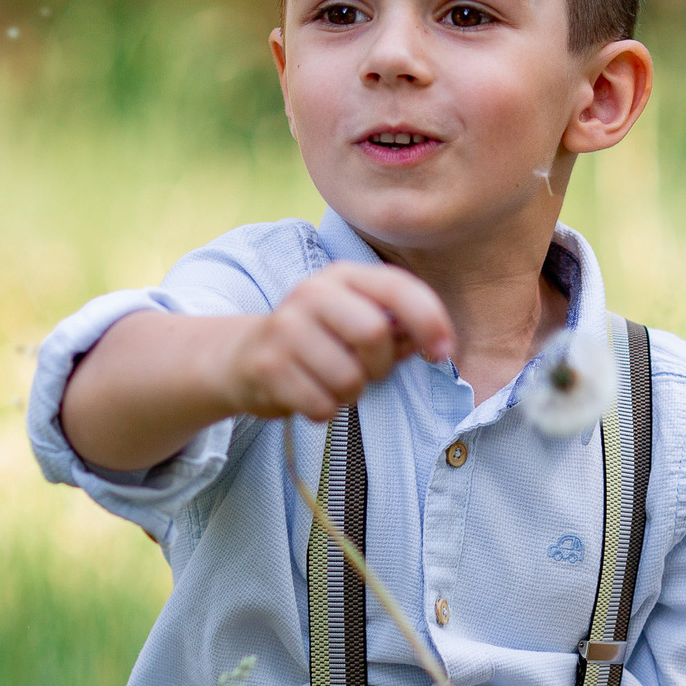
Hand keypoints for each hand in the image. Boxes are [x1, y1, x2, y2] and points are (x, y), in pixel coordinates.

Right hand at [224, 263, 452, 421]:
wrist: (243, 358)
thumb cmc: (317, 342)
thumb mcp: (354, 320)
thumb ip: (395, 326)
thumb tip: (431, 342)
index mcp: (342, 275)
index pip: (397, 286)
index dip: (429, 320)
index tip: (442, 352)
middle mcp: (311, 293)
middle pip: (374, 332)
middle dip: (381, 365)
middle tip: (368, 372)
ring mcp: (285, 328)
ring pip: (349, 378)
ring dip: (351, 393)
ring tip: (333, 382)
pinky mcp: (268, 366)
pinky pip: (322, 405)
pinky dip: (325, 410)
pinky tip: (309, 394)